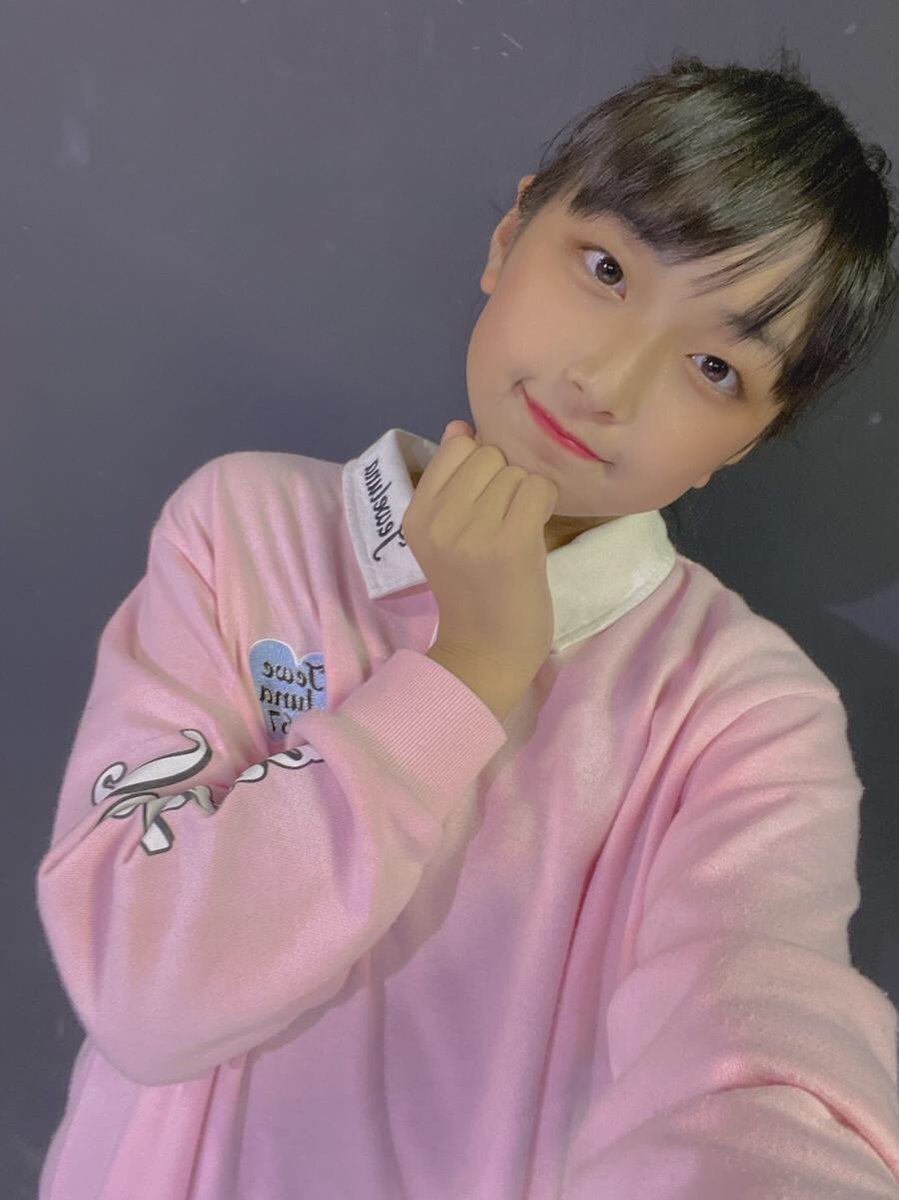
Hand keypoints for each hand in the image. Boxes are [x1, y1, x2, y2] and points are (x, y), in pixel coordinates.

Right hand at [402, 418, 558, 681]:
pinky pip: (538, 489)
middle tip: (502, 523)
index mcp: (416, 515)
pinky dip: (544, 506)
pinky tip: (533, 535)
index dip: (482, 466)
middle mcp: (438, 519)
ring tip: (514, 534)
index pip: (457, 446)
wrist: (487, 653)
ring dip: (526, 497)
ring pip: (517, 472)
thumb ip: (451, 480)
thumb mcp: (448, 533)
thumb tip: (460, 426)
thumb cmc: (474, 592)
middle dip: (505, 481)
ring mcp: (472, 532)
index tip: (484, 503)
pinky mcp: (508, 543)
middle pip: (491, 455)